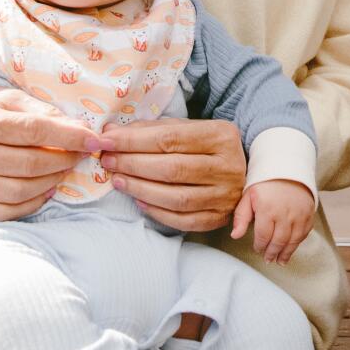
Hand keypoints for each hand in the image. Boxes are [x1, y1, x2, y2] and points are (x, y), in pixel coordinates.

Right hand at [0, 84, 95, 221]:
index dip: (68, 136)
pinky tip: (47, 188)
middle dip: (65, 159)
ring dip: (52, 180)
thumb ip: (37, 109)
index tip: (96, 139)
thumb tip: (76, 127)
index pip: (32, 131)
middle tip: (83, 152)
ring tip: (66, 167)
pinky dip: (33, 203)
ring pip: (20, 191)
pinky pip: (5, 211)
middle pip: (29, 164)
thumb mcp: (2, 96)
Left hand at [98, 118, 246, 231]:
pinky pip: (183, 220)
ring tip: (117, 180)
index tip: (106, 141)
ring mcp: (225, 195)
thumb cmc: (206, 147)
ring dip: (140, 189)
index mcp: (221, 136)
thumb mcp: (187, 129)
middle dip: (132, 164)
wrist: (244, 171)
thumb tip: (111, 131)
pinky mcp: (219, 217)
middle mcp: (228, 166)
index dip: (133, 141)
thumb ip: (151, 129)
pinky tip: (138, 201)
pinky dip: (156, 212)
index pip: (169, 138)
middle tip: (108, 161)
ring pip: (176, 197)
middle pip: (171, 168)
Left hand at [232, 179, 314, 263]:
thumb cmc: (265, 183)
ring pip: (293, 240)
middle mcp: (285, 213)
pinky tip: (291, 249)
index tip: (258, 249)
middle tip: (268, 259)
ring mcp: (299, 214)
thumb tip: (235, 236)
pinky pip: (304, 233)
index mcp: (267, 209)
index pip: (263, 235)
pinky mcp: (309, 213)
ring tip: (280, 261)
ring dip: (286, 253)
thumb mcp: (248, 196)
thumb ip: (241, 217)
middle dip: (272, 253)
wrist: (288, 169)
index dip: (260, 245)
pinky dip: (298, 243)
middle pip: (278, 241)